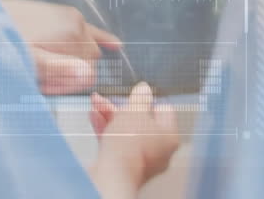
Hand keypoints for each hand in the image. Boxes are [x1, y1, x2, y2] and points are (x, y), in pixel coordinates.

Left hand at [0, 0, 121, 94]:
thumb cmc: (6, 41)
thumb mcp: (30, 62)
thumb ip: (60, 70)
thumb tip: (88, 76)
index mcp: (73, 35)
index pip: (88, 73)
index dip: (70, 84)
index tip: (51, 88)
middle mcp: (76, 22)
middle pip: (89, 60)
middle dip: (72, 73)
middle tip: (46, 80)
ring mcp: (71, 16)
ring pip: (86, 48)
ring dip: (72, 61)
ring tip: (46, 69)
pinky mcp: (63, 13)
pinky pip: (88, 30)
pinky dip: (100, 40)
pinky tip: (114, 46)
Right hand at [89, 83, 180, 198]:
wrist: (113, 173)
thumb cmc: (130, 143)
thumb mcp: (135, 111)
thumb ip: (140, 98)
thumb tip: (144, 89)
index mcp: (169, 136)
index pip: (164, 111)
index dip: (149, 100)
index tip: (136, 95)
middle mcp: (158, 150)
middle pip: (142, 121)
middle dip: (122, 107)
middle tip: (111, 97)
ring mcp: (141, 159)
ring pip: (126, 131)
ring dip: (110, 115)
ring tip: (96, 102)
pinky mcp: (123, 165)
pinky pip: (116, 143)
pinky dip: (106, 129)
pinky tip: (94, 116)